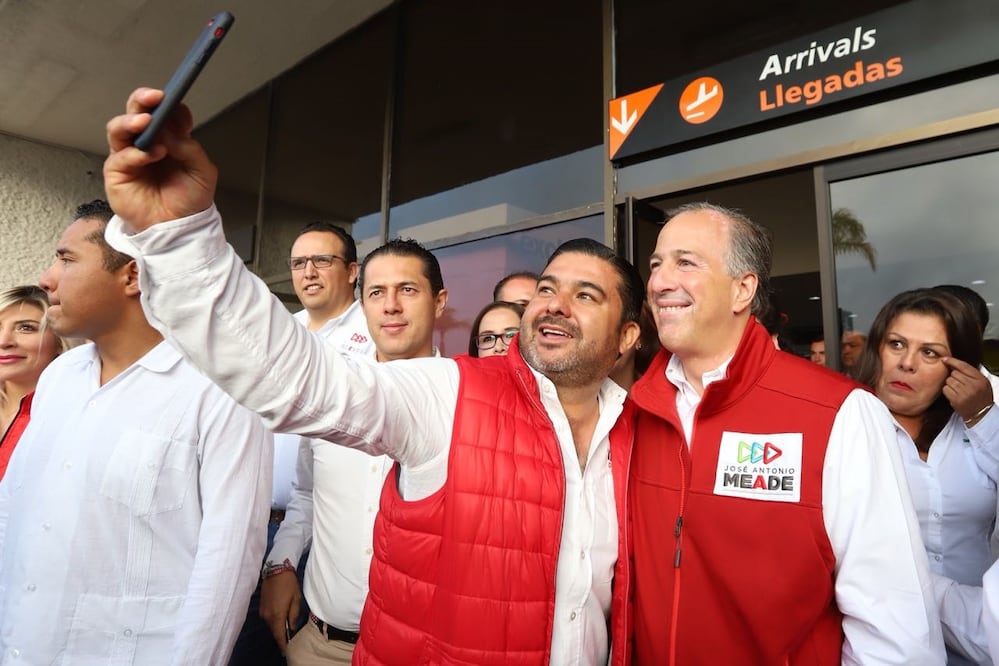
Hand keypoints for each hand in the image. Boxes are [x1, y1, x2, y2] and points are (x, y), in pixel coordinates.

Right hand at [103, 87, 216, 232]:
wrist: (179, 229)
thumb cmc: (189, 201)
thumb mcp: (203, 172)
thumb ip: (190, 148)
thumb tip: (170, 130)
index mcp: (169, 139)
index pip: (165, 113)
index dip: (168, 104)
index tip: (173, 99)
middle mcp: (147, 143)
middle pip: (137, 112)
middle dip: (142, 100)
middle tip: (153, 97)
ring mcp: (130, 156)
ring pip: (120, 128)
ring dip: (131, 121)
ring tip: (146, 122)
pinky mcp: (117, 173)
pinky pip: (120, 156)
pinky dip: (135, 153)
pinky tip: (150, 155)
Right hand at [260, 570, 301, 652]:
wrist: (276, 568)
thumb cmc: (289, 583)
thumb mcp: (296, 599)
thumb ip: (294, 615)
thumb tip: (291, 627)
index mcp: (276, 615)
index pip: (279, 635)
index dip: (283, 644)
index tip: (287, 651)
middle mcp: (267, 615)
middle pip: (274, 631)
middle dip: (281, 636)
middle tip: (290, 640)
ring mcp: (262, 611)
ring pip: (271, 624)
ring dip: (278, 627)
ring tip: (287, 627)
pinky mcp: (261, 606)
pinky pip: (269, 618)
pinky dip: (275, 619)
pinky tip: (281, 616)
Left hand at [942, 356, 992, 422]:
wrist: (981, 414)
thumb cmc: (980, 397)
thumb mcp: (982, 383)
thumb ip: (971, 373)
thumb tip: (953, 363)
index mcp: (981, 379)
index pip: (964, 366)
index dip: (952, 361)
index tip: (944, 359)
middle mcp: (973, 385)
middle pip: (954, 373)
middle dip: (954, 377)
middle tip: (960, 384)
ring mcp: (965, 393)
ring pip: (948, 380)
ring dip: (950, 384)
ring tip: (958, 390)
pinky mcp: (957, 400)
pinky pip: (945, 389)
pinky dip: (947, 391)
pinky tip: (954, 395)